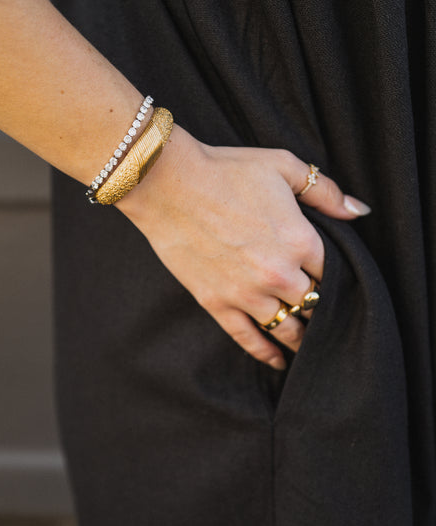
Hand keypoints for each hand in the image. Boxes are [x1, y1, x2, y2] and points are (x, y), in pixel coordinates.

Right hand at [116, 125, 370, 369]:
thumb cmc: (225, 169)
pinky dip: (267, 353)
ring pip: (288, 329)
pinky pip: (249, 339)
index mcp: (300, 240)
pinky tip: (278, 360)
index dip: (336, 277)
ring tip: (307, 339)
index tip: (333, 280)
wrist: (167, 183)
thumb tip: (359, 211)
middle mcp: (279, 274)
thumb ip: (325, 191)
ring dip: (301, 336)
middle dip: (321, 307)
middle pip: (314, 305)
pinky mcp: (217, 303)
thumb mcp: (282, 165)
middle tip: (322, 311)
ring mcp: (246, 293)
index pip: (334, 274)